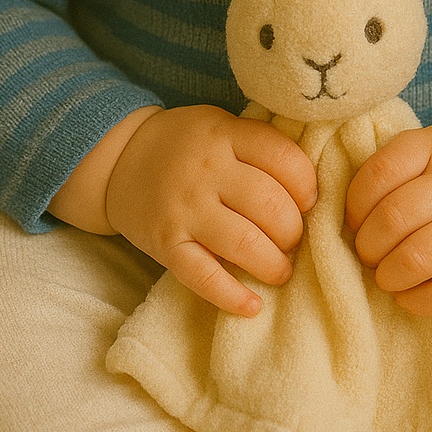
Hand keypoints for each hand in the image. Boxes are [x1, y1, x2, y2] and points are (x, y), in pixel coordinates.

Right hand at [105, 104, 316, 316]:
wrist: (120, 158)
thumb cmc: (186, 145)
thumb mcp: (221, 126)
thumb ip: (259, 145)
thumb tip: (311, 188)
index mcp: (225, 135)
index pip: (283, 158)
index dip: (307, 185)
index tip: (309, 201)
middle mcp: (206, 170)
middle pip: (270, 206)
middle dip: (293, 232)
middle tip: (293, 240)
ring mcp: (184, 209)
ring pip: (245, 244)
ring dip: (274, 265)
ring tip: (281, 270)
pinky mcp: (165, 244)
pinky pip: (204, 278)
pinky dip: (233, 297)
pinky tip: (253, 306)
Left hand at [344, 122, 431, 315]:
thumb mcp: (423, 148)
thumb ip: (388, 171)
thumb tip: (343, 220)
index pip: (380, 173)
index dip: (355, 205)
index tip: (354, 221)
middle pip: (395, 217)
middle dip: (368, 245)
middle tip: (367, 253)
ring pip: (418, 258)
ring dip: (388, 275)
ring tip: (385, 275)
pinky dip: (417, 301)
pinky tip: (406, 295)